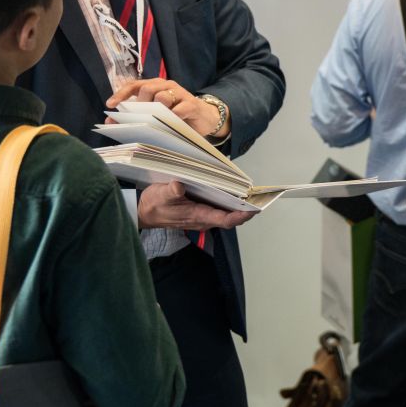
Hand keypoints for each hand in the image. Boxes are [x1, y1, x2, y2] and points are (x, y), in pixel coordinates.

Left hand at [109, 78, 227, 138]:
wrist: (204, 118)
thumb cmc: (175, 116)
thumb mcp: (155, 115)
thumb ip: (135, 116)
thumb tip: (110, 121)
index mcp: (155, 86)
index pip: (134, 85)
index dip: (121, 94)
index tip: (110, 105)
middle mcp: (166, 86)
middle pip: (147, 89)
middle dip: (140, 104)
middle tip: (140, 117)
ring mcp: (180, 94)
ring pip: (163, 96)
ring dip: (157, 109)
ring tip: (156, 120)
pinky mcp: (192, 104)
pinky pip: (180, 108)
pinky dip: (174, 115)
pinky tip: (171, 122)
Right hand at [137, 182, 252, 229]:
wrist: (144, 212)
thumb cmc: (154, 204)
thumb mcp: (160, 194)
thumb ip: (171, 191)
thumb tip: (179, 186)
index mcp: (198, 216)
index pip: (225, 220)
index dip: (241, 215)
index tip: (254, 209)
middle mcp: (203, 220)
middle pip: (231, 219)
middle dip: (246, 211)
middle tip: (260, 199)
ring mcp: (202, 218)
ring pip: (226, 216)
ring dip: (239, 208)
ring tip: (253, 195)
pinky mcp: (200, 213)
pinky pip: (219, 212)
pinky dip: (229, 205)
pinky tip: (234, 194)